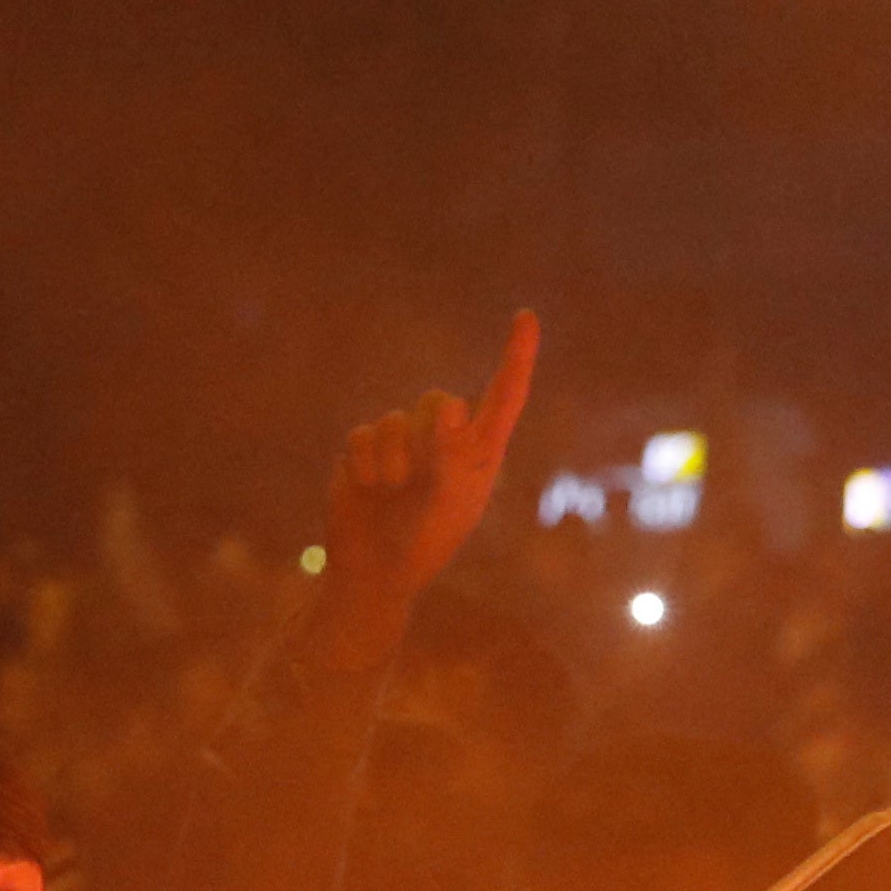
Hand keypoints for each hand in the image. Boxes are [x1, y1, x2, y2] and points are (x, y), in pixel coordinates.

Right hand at [311, 312, 538, 668]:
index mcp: (479, 453)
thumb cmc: (423, 544)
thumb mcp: (447, 504)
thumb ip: (452, 455)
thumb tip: (451, 406)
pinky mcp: (366, 448)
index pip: (504, 397)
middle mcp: (445, 440)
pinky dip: (365, 465)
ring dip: (392, 461)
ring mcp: (403, 442)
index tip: (526, 317)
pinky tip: (366, 490)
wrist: (372, 573)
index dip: (516, 356)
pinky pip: (363, 434)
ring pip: (396, 419)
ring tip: (390, 493)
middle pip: (438, 401)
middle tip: (418, 478)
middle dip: (426, 435)